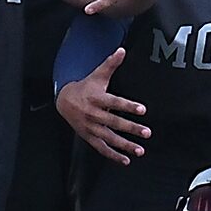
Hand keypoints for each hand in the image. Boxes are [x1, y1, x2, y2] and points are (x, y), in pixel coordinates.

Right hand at [57, 47, 147, 162]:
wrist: (63, 100)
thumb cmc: (86, 87)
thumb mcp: (97, 75)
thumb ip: (111, 64)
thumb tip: (122, 50)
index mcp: (97, 98)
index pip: (115, 102)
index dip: (128, 106)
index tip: (142, 110)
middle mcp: (93, 114)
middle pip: (114, 122)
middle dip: (131, 128)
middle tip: (147, 132)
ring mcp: (90, 127)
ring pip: (109, 138)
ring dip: (124, 145)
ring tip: (140, 149)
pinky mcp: (88, 137)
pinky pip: (101, 148)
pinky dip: (113, 155)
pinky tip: (126, 160)